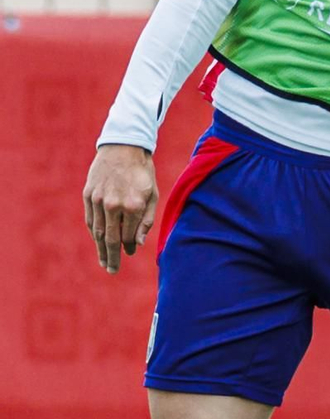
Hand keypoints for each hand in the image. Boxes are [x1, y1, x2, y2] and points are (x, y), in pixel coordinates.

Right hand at [83, 144, 158, 272]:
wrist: (122, 148)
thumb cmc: (142, 172)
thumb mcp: (153, 194)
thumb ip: (147, 221)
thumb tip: (137, 245)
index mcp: (134, 205)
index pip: (129, 236)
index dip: (129, 247)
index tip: (130, 253)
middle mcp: (114, 205)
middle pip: (111, 239)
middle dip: (112, 257)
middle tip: (112, 270)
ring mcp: (99, 200)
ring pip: (99, 232)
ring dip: (100, 249)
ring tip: (104, 261)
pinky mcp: (88, 195)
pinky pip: (90, 220)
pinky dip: (94, 233)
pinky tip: (98, 241)